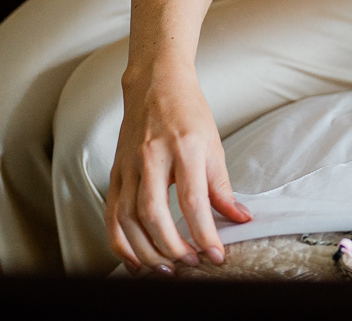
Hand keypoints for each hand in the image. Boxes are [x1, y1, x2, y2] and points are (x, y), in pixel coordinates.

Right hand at [106, 65, 251, 271]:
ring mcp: (128, 165)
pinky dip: (120, 242)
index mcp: (184, 148)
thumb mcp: (214, 145)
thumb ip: (222, 187)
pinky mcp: (115, 173)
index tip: (215, 256)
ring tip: (165, 268)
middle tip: (189, 264)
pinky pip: (111, 214)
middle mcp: (152, 157)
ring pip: (128, 218)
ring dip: (146, 250)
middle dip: (171, 247)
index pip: (192, 201)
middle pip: (154, 214)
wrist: (155, 83)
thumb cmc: (188, 112)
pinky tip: (135, 259)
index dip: (204, 233)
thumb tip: (240, 219)